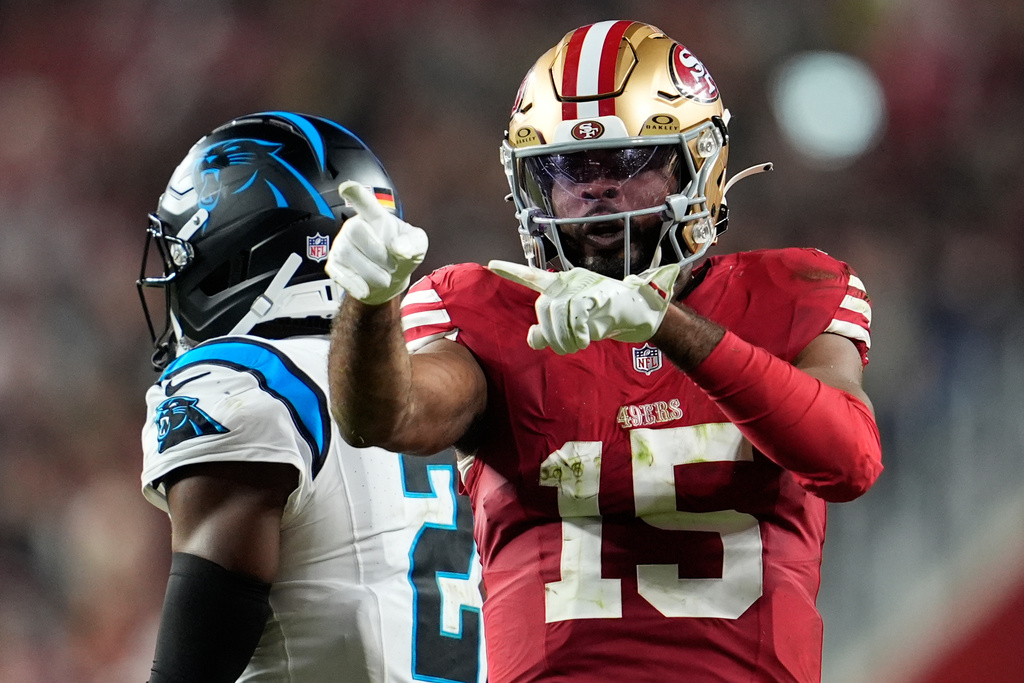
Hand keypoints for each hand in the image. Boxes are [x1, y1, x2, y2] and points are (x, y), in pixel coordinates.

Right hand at [325, 181, 427, 304]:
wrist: (389, 280)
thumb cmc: (401, 255)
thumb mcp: (417, 246)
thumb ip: (414, 243)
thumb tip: (399, 248)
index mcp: (375, 216)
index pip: (364, 202)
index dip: (355, 193)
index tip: (347, 187)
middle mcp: (355, 226)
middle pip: (356, 231)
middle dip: (377, 252)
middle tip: (392, 265)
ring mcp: (342, 245)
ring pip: (348, 254)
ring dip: (371, 271)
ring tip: (385, 278)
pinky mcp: (335, 265)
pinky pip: (339, 273)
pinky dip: (355, 284)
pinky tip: (366, 289)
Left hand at [488, 260, 679, 354]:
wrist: (639, 312)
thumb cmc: (605, 317)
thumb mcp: (574, 326)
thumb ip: (550, 331)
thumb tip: (532, 337)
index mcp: (561, 285)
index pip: (532, 276)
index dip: (511, 271)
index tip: (490, 264)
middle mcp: (568, 281)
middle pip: (543, 308)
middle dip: (551, 334)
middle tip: (566, 347)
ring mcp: (583, 286)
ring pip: (557, 313)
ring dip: (564, 337)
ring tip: (577, 345)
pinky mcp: (597, 294)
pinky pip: (576, 315)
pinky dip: (578, 332)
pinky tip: (586, 339)